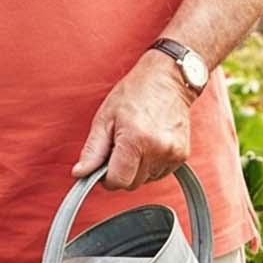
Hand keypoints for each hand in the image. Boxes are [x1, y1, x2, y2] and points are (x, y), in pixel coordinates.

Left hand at [71, 54, 194, 190]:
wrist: (168, 79)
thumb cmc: (134, 94)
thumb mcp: (104, 118)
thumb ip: (93, 150)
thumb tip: (79, 174)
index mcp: (136, 140)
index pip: (118, 181)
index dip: (105, 178)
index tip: (102, 165)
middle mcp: (158, 150)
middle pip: (132, 183)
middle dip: (121, 171)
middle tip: (118, 147)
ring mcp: (174, 154)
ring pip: (146, 180)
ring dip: (136, 168)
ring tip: (135, 141)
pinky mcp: (183, 155)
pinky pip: (160, 173)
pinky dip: (150, 164)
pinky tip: (148, 144)